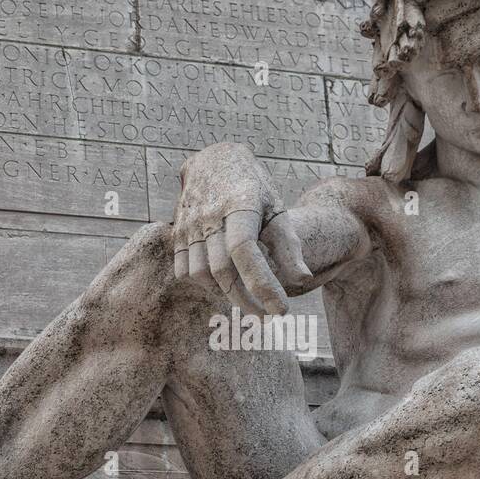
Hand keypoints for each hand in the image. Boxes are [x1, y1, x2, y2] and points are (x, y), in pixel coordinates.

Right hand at [173, 142, 289, 314]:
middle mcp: (209, 215)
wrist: (214, 161)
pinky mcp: (177, 233)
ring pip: (201, 275)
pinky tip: (224, 285)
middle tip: (267, 316)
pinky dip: (205, 285)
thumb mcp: (276, 209)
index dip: (262, 284)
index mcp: (238, 204)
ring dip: (225, 294)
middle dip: (246, 300)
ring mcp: (188, 224)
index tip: (281, 309)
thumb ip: (288, 245)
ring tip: (247, 299)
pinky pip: (184, 271)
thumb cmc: (253, 188)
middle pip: (223, 270)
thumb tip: (302, 280)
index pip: (245, 251)